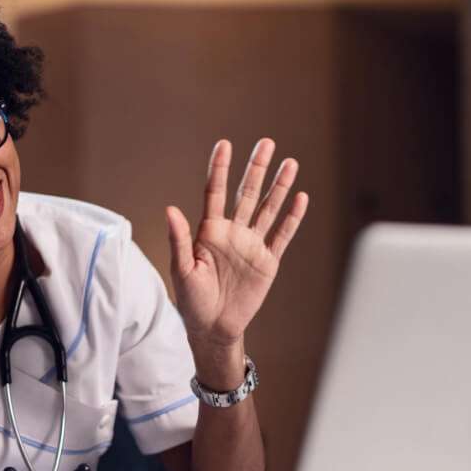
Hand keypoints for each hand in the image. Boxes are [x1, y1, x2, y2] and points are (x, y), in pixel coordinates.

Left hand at [166, 138, 307, 349]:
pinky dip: (292, 218)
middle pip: (246, 193)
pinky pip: (282, 235)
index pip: (215, 192)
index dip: (220, 168)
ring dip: (279, 187)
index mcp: (209, 231)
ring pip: (268, 209)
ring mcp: (252, 245)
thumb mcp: (182, 269)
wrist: (213, 327)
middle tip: (267, 142)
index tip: (224, 144)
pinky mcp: (268, 261)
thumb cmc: (192, 300)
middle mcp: (232, 232)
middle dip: (256, 168)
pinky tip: (300, 198)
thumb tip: (170, 209)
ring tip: (290, 163)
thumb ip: (179, 239)